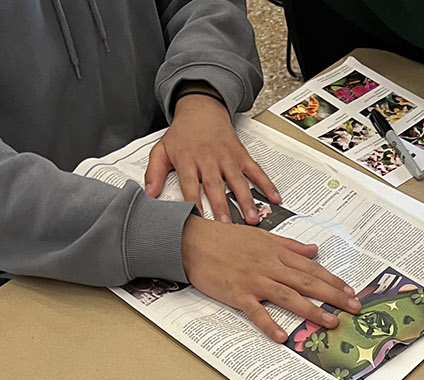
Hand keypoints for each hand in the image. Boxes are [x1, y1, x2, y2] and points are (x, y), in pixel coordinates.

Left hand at [146, 89, 281, 225]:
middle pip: (215, 186)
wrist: (201, 110)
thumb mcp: (161, 150)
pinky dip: (267, 184)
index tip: (199, 218)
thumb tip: (149, 195)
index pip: (190, 183)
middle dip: (222, 206)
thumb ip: (154, 173)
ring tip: (252, 219)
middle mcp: (208, 159)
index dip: (194, 201)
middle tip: (227, 226)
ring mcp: (226, 157)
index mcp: (187, 159)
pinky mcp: (241, 155)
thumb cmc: (181, 135)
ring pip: (237, 181)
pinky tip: (275, 198)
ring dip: (246, 200)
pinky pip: (256, 170)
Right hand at [180, 218, 358, 341]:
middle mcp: (269, 265)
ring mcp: (254, 280)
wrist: (191, 240)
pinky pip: (256, 312)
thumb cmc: (224, 238)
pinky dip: (269, 324)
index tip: (351, 291)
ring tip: (330, 322)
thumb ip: (289, 244)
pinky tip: (283, 337)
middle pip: (308, 281)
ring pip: (289, 296)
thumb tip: (313, 249)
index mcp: (276, 251)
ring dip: (311, 310)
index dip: (333, 280)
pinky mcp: (237, 293)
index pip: (312, 267)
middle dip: (334, 296)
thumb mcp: (261, 234)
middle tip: (354, 308)